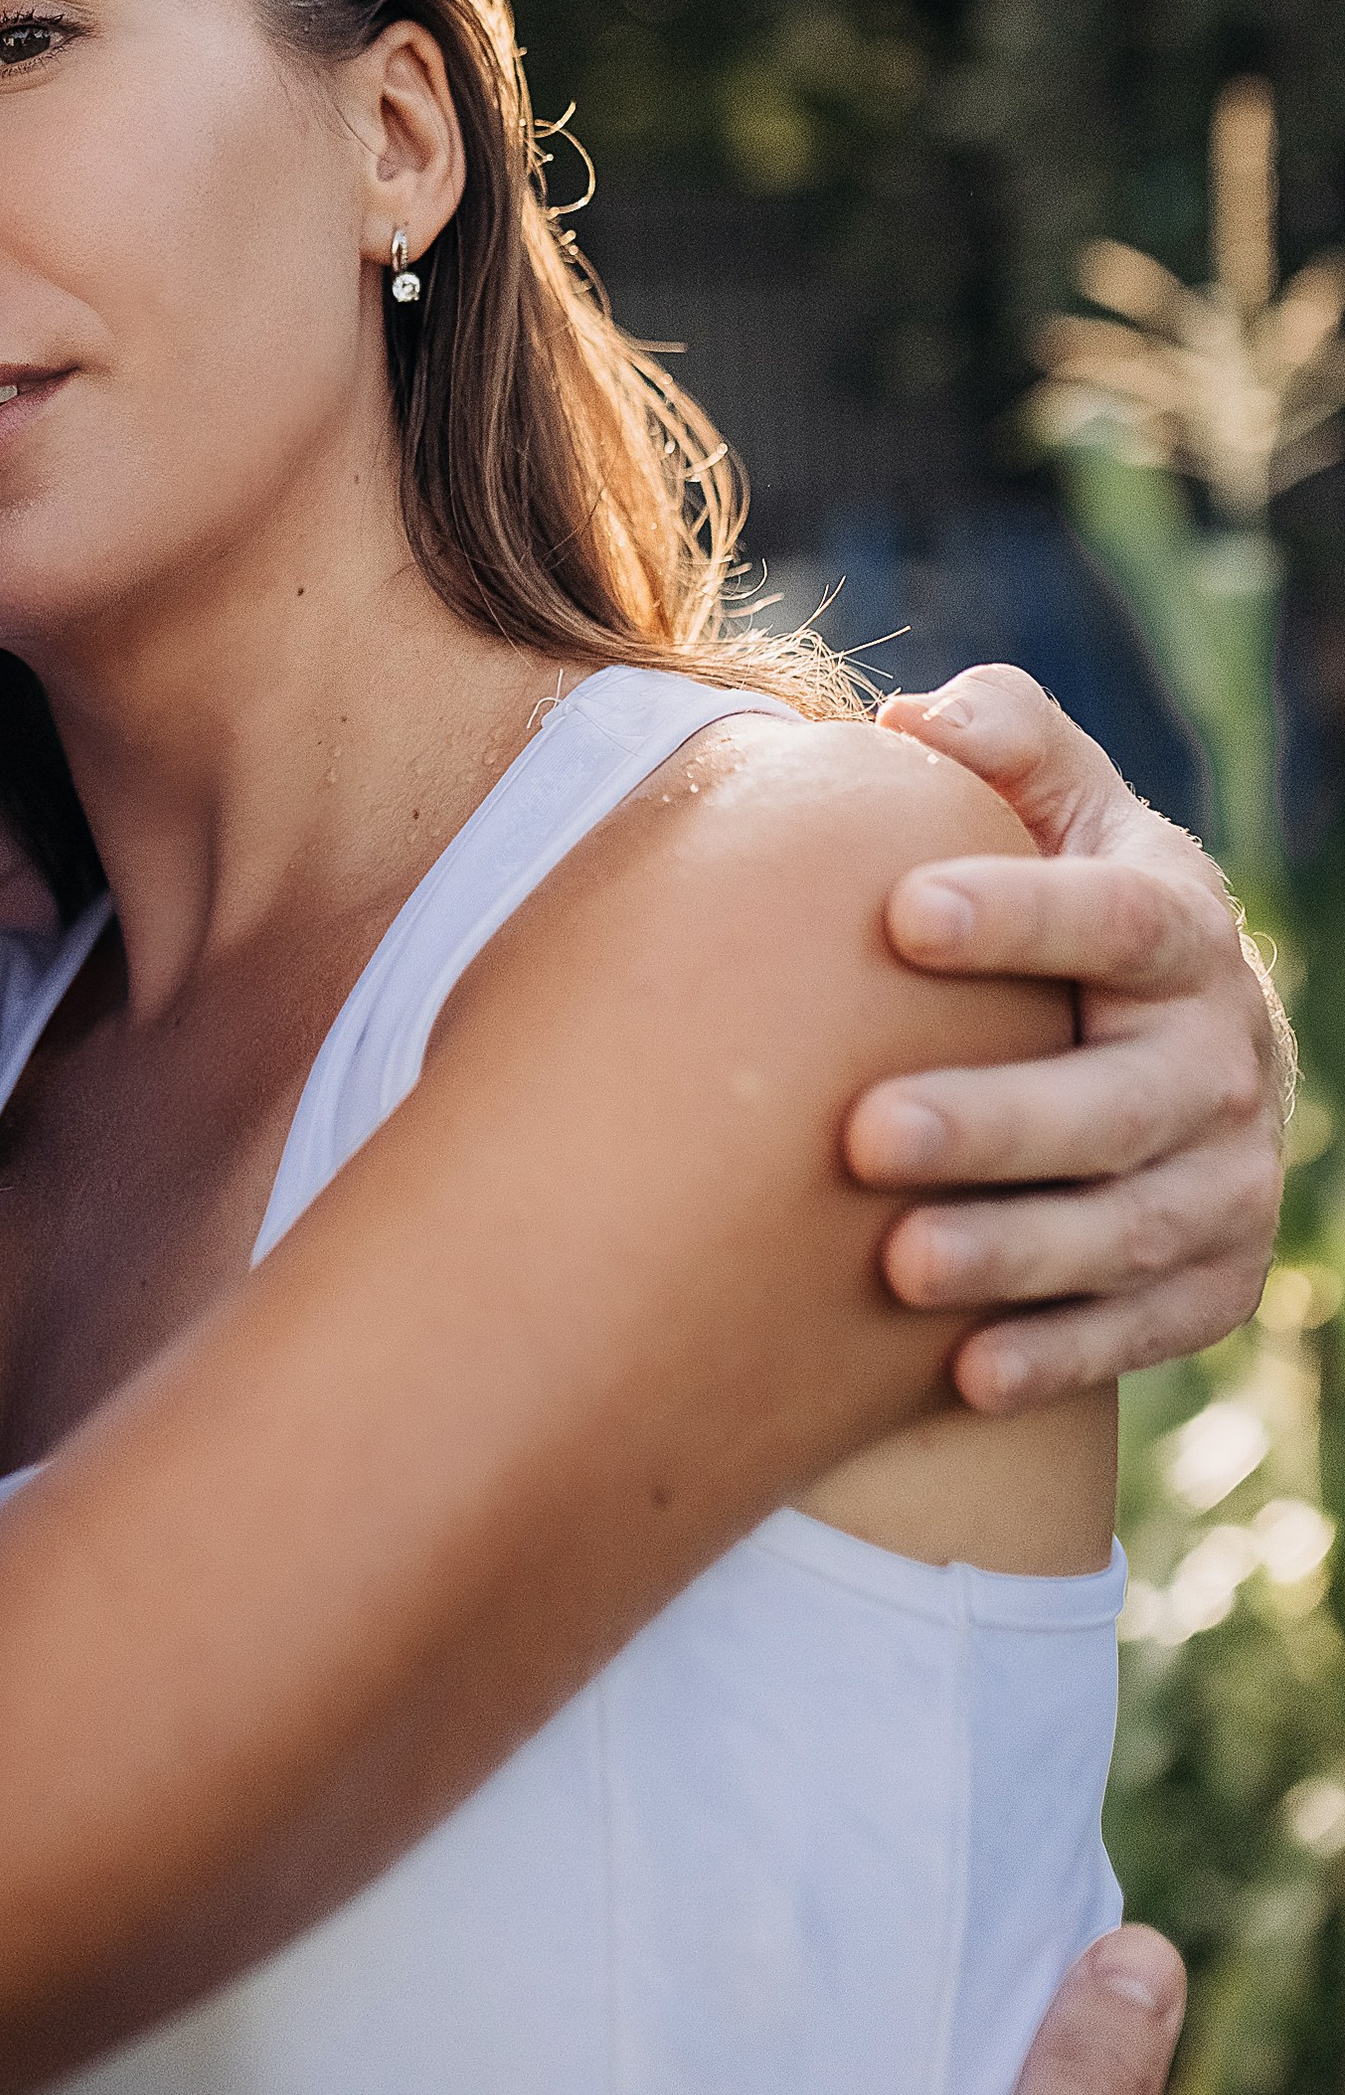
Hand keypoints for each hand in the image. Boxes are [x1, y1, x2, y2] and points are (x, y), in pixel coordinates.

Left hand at [845, 667, 1285, 1410]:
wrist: (1159, 1042)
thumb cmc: (1062, 903)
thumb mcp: (1057, 808)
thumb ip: (1007, 742)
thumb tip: (923, 720)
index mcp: (1181, 929)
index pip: (1119, 919)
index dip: (1021, 917)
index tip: (901, 912)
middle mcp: (1224, 1057)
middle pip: (1121, 1100)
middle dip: (998, 1121)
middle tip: (865, 1133)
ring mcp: (1230, 1177)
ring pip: (1133, 1228)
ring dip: (1019, 1253)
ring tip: (898, 1264)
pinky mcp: (1216, 1280)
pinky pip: (1146, 1328)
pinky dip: (1062, 1353)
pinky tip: (963, 1374)